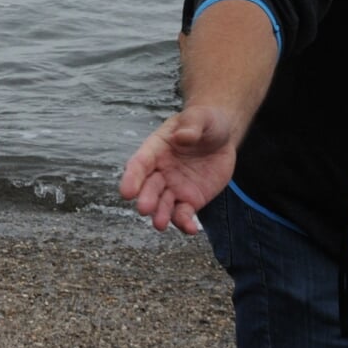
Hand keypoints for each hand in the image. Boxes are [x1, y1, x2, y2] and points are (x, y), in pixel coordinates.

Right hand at [119, 105, 238, 233]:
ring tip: (160, 224)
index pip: (139, 164)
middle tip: (144, 209)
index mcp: (155, 149)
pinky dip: (184, 223)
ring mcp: (174, 188)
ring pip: (163, 205)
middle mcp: (160, 171)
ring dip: (160, 215)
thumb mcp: (201, 118)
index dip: (132, 178)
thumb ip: (191, 125)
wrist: (221, 136)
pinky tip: (191, 229)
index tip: (127, 192)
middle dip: (146, 199)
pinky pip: (183, 214)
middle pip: (148, 188)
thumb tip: (183, 136)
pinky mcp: (190, 200)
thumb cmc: (205, 122)